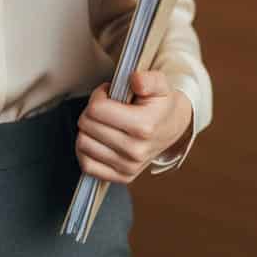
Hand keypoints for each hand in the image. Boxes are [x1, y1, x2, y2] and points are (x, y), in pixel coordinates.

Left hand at [74, 70, 192, 183]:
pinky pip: (87, 166)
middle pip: (87, 125)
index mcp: (143, 126)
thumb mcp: (160, 84)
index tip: (109, 94)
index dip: (99, 96)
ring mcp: (128, 167)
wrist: (172, 127)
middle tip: (106, 106)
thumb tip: (135, 80)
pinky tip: (97, 139)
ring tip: (104, 122)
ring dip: (88, 129)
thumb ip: (148, 79)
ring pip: (83, 144)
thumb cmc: (161, 104)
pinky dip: (86, 150)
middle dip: (91, 110)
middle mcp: (135, 151)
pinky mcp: (122, 177)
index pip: (96, 109)